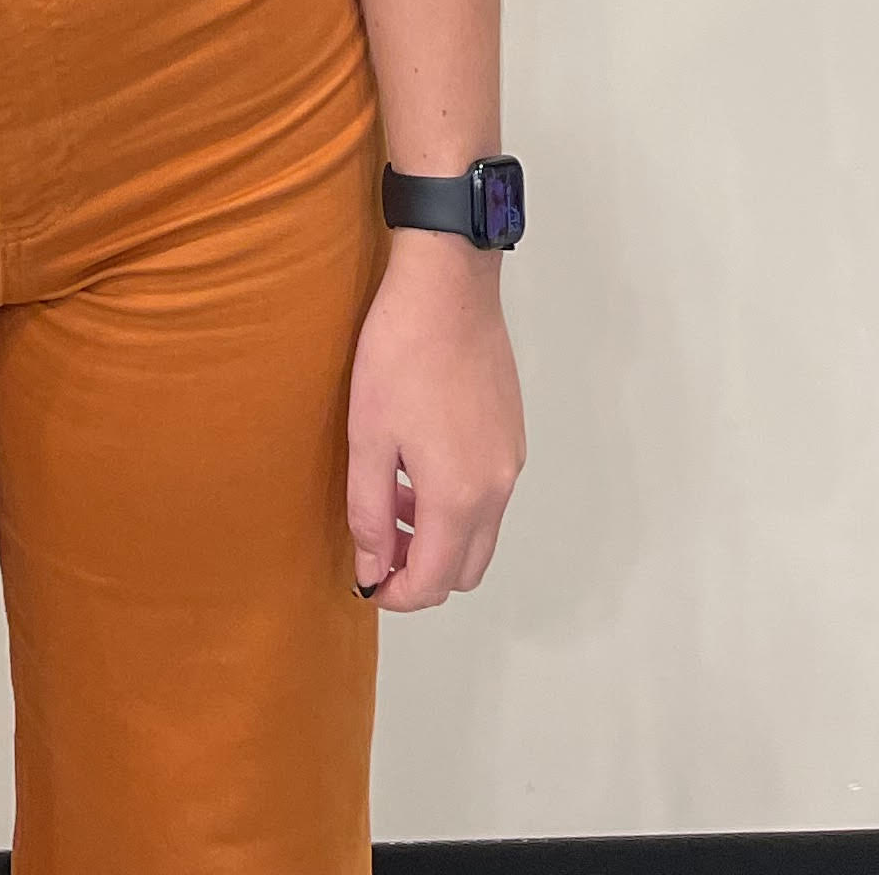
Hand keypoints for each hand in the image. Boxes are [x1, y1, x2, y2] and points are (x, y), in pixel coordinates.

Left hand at [345, 232, 523, 606]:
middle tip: (377, 546)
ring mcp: (510, 461)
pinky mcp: (512, 435)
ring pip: (479, 533)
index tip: (366, 581)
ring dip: (438, 537)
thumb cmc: (402, 352)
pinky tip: (415, 464)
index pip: (434, 582)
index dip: (396, 595)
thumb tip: (372, 569)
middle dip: (422, 572)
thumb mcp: (367, 437)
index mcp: (459, 497)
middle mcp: (496, 488)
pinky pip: (488, 496)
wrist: (448, 284)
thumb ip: (369, 514)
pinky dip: (456, 503)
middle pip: (466, 569)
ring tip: (389, 498)